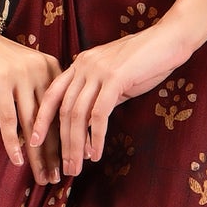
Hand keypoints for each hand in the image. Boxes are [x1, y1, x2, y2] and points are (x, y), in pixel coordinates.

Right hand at [0, 32, 64, 183]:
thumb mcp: (22, 70)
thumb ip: (37, 90)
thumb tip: (47, 128)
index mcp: (52, 68)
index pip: (63, 110)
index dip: (68, 138)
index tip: (71, 161)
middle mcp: (40, 70)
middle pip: (51, 120)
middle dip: (56, 154)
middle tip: (58, 178)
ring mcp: (21, 75)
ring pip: (33, 124)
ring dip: (38, 155)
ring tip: (42, 177)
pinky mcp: (0, 80)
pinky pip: (9, 119)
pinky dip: (14, 142)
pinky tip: (18, 161)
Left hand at [31, 19, 196, 176]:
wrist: (171, 38)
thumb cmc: (148, 59)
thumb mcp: (117, 78)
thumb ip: (101, 95)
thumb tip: (92, 122)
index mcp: (80, 64)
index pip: (52, 94)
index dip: (41, 119)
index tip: (34, 141)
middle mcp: (83, 65)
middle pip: (64, 110)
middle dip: (62, 143)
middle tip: (65, 167)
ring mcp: (98, 71)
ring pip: (78, 114)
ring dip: (76, 145)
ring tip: (77, 166)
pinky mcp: (114, 78)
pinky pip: (99, 114)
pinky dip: (95, 137)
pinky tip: (96, 153)